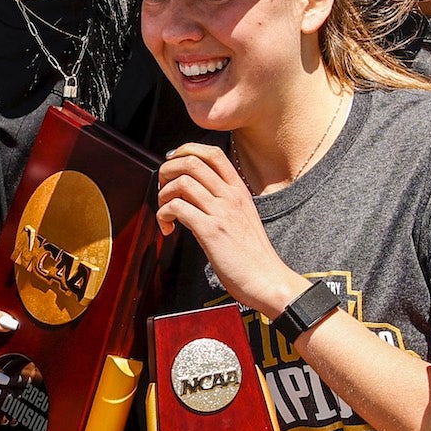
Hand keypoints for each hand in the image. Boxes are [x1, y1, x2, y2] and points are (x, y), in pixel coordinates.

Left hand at [157, 145, 295, 316]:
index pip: (212, 153)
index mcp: (239, 190)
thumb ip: (223, 202)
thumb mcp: (242, 217)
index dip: (186, 150)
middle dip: (167, 171)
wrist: (267, 279)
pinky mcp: (210, 231)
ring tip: (165, 212)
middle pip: (191, 161)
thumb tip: (194, 193)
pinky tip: (167, 229)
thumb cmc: (252, 255)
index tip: (172, 163)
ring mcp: (221, 212)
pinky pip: (177, 208)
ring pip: (181, 182)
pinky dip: (164, 215)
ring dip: (163, 195)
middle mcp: (230, 196)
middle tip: (163, 189)